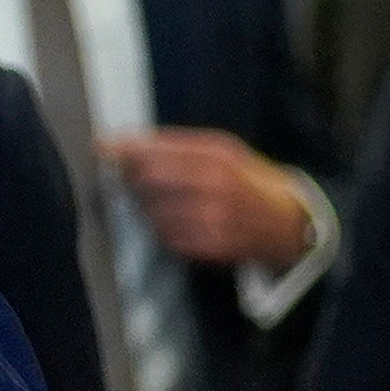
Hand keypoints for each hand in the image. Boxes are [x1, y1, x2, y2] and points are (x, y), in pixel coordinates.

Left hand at [101, 128, 311, 268]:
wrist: (288, 223)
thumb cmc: (248, 182)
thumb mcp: (224, 151)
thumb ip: (178, 147)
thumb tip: (127, 144)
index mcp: (217, 153)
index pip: (156, 148)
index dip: (122, 148)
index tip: (101, 147)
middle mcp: (215, 183)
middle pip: (148, 179)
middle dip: (131, 177)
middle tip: (127, 176)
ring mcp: (213, 217)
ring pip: (152, 210)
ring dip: (146, 206)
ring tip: (160, 200)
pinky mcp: (210, 246)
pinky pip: (166, 236)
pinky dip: (162, 228)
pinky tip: (175, 221)